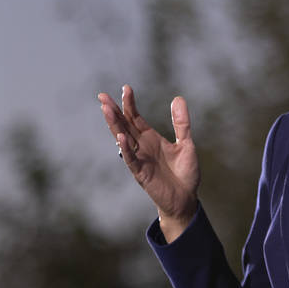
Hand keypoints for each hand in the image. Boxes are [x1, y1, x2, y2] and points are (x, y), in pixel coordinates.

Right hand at [98, 85, 199, 240]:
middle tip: (102, 96)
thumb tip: (177, 98)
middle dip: (113, 111)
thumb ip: (181, 123)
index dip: (130, 104)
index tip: (126, 88)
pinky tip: (121, 137)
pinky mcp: (141, 173)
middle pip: (123, 125)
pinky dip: (125, 148)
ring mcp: (139, 159)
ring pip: (122, 138)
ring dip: (114, 124)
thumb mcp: (186, 143)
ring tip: (106, 109)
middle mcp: (141, 146)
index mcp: (150, 138)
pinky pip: (131, 159)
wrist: (186, 199)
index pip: (135, 118)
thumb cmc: (184, 173)